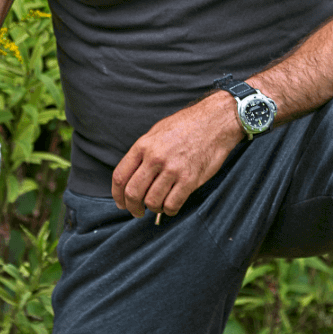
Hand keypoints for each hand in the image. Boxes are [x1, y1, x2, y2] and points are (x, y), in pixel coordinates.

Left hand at [112, 91, 243, 217]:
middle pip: (133, 193)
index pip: (120, 176)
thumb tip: (132, 176)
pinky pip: (172, 204)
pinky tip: (171, 204)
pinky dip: (169, 210)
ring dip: (153, 208)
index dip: (117, 195)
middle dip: (132, 207)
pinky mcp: (190, 179)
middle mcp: (155, 158)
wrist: (215, 121)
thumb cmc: (186, 126)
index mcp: (143, 146)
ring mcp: (173, 169)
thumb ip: (143, 153)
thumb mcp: (157, 132)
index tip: (121, 203)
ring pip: (152, 202)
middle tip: (137, 212)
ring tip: (158, 205)